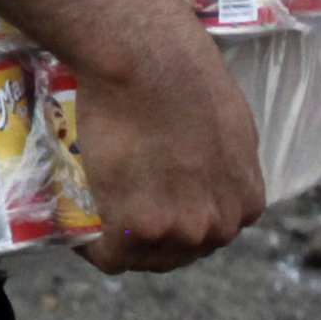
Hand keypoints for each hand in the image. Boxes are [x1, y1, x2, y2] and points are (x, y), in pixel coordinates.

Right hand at [68, 28, 263, 274]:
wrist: (147, 62)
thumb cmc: (184, 76)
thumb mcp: (227, 126)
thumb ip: (218, 162)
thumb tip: (200, 166)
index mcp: (245, 203)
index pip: (208, 234)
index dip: (174, 221)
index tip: (146, 204)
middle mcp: (219, 226)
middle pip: (177, 253)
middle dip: (146, 238)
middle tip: (113, 211)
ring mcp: (179, 230)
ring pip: (142, 258)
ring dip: (116, 243)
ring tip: (91, 219)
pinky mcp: (135, 227)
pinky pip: (108, 256)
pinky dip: (89, 249)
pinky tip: (75, 232)